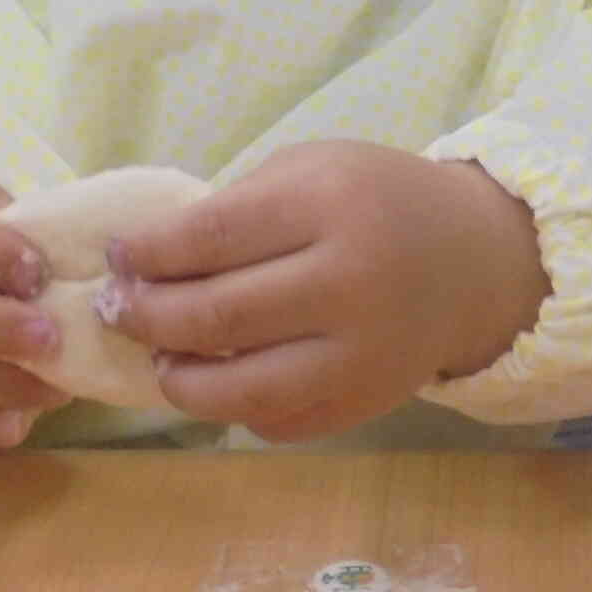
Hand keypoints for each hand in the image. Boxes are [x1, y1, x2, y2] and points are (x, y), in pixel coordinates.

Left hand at [104, 143, 548, 444]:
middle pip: (215, 316)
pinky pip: (274, 421)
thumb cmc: (375, 200)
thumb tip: (143, 262)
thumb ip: (235, 210)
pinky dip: (232, 406)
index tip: (116, 257)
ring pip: (238, 389)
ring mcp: (360, 355)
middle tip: (117, 308)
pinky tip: (220, 377)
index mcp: (330, 206)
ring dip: (178, 377)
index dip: (148, 253)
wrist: (474, 260)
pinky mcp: (364, 404)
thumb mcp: (311, 169)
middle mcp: (348, 284)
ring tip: (161, 356)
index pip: (210, 237)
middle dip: (146, 315)